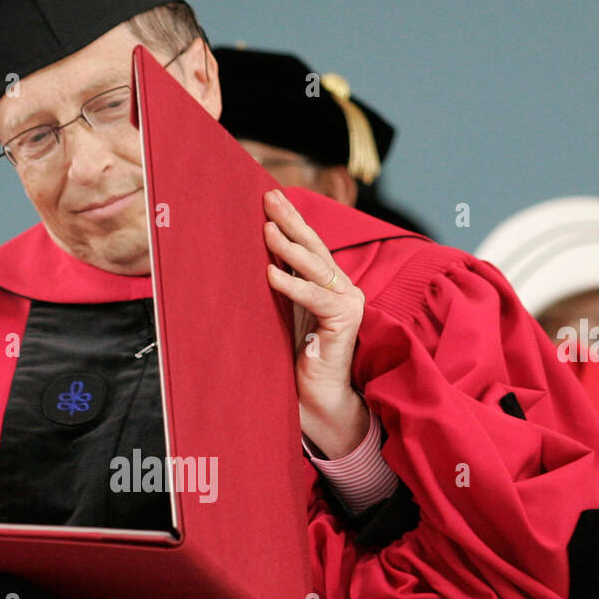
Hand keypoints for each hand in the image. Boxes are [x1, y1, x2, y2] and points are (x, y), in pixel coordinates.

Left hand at [263, 188, 368, 456]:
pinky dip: (292, 285)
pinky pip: (314, 297)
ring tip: (266, 229)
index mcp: (327, 285)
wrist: (318, 401)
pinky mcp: (346, 320)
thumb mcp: (283, 317)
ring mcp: (348, 302)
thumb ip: (277, 290)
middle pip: (314, 248)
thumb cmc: (297, 362)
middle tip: (269, 198)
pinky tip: (270, 274)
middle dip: (291, 221)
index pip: (309, 246)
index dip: (291, 221)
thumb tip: (249, 262)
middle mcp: (342, 288)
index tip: (270, 197)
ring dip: (290, 247)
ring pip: (316, 267)